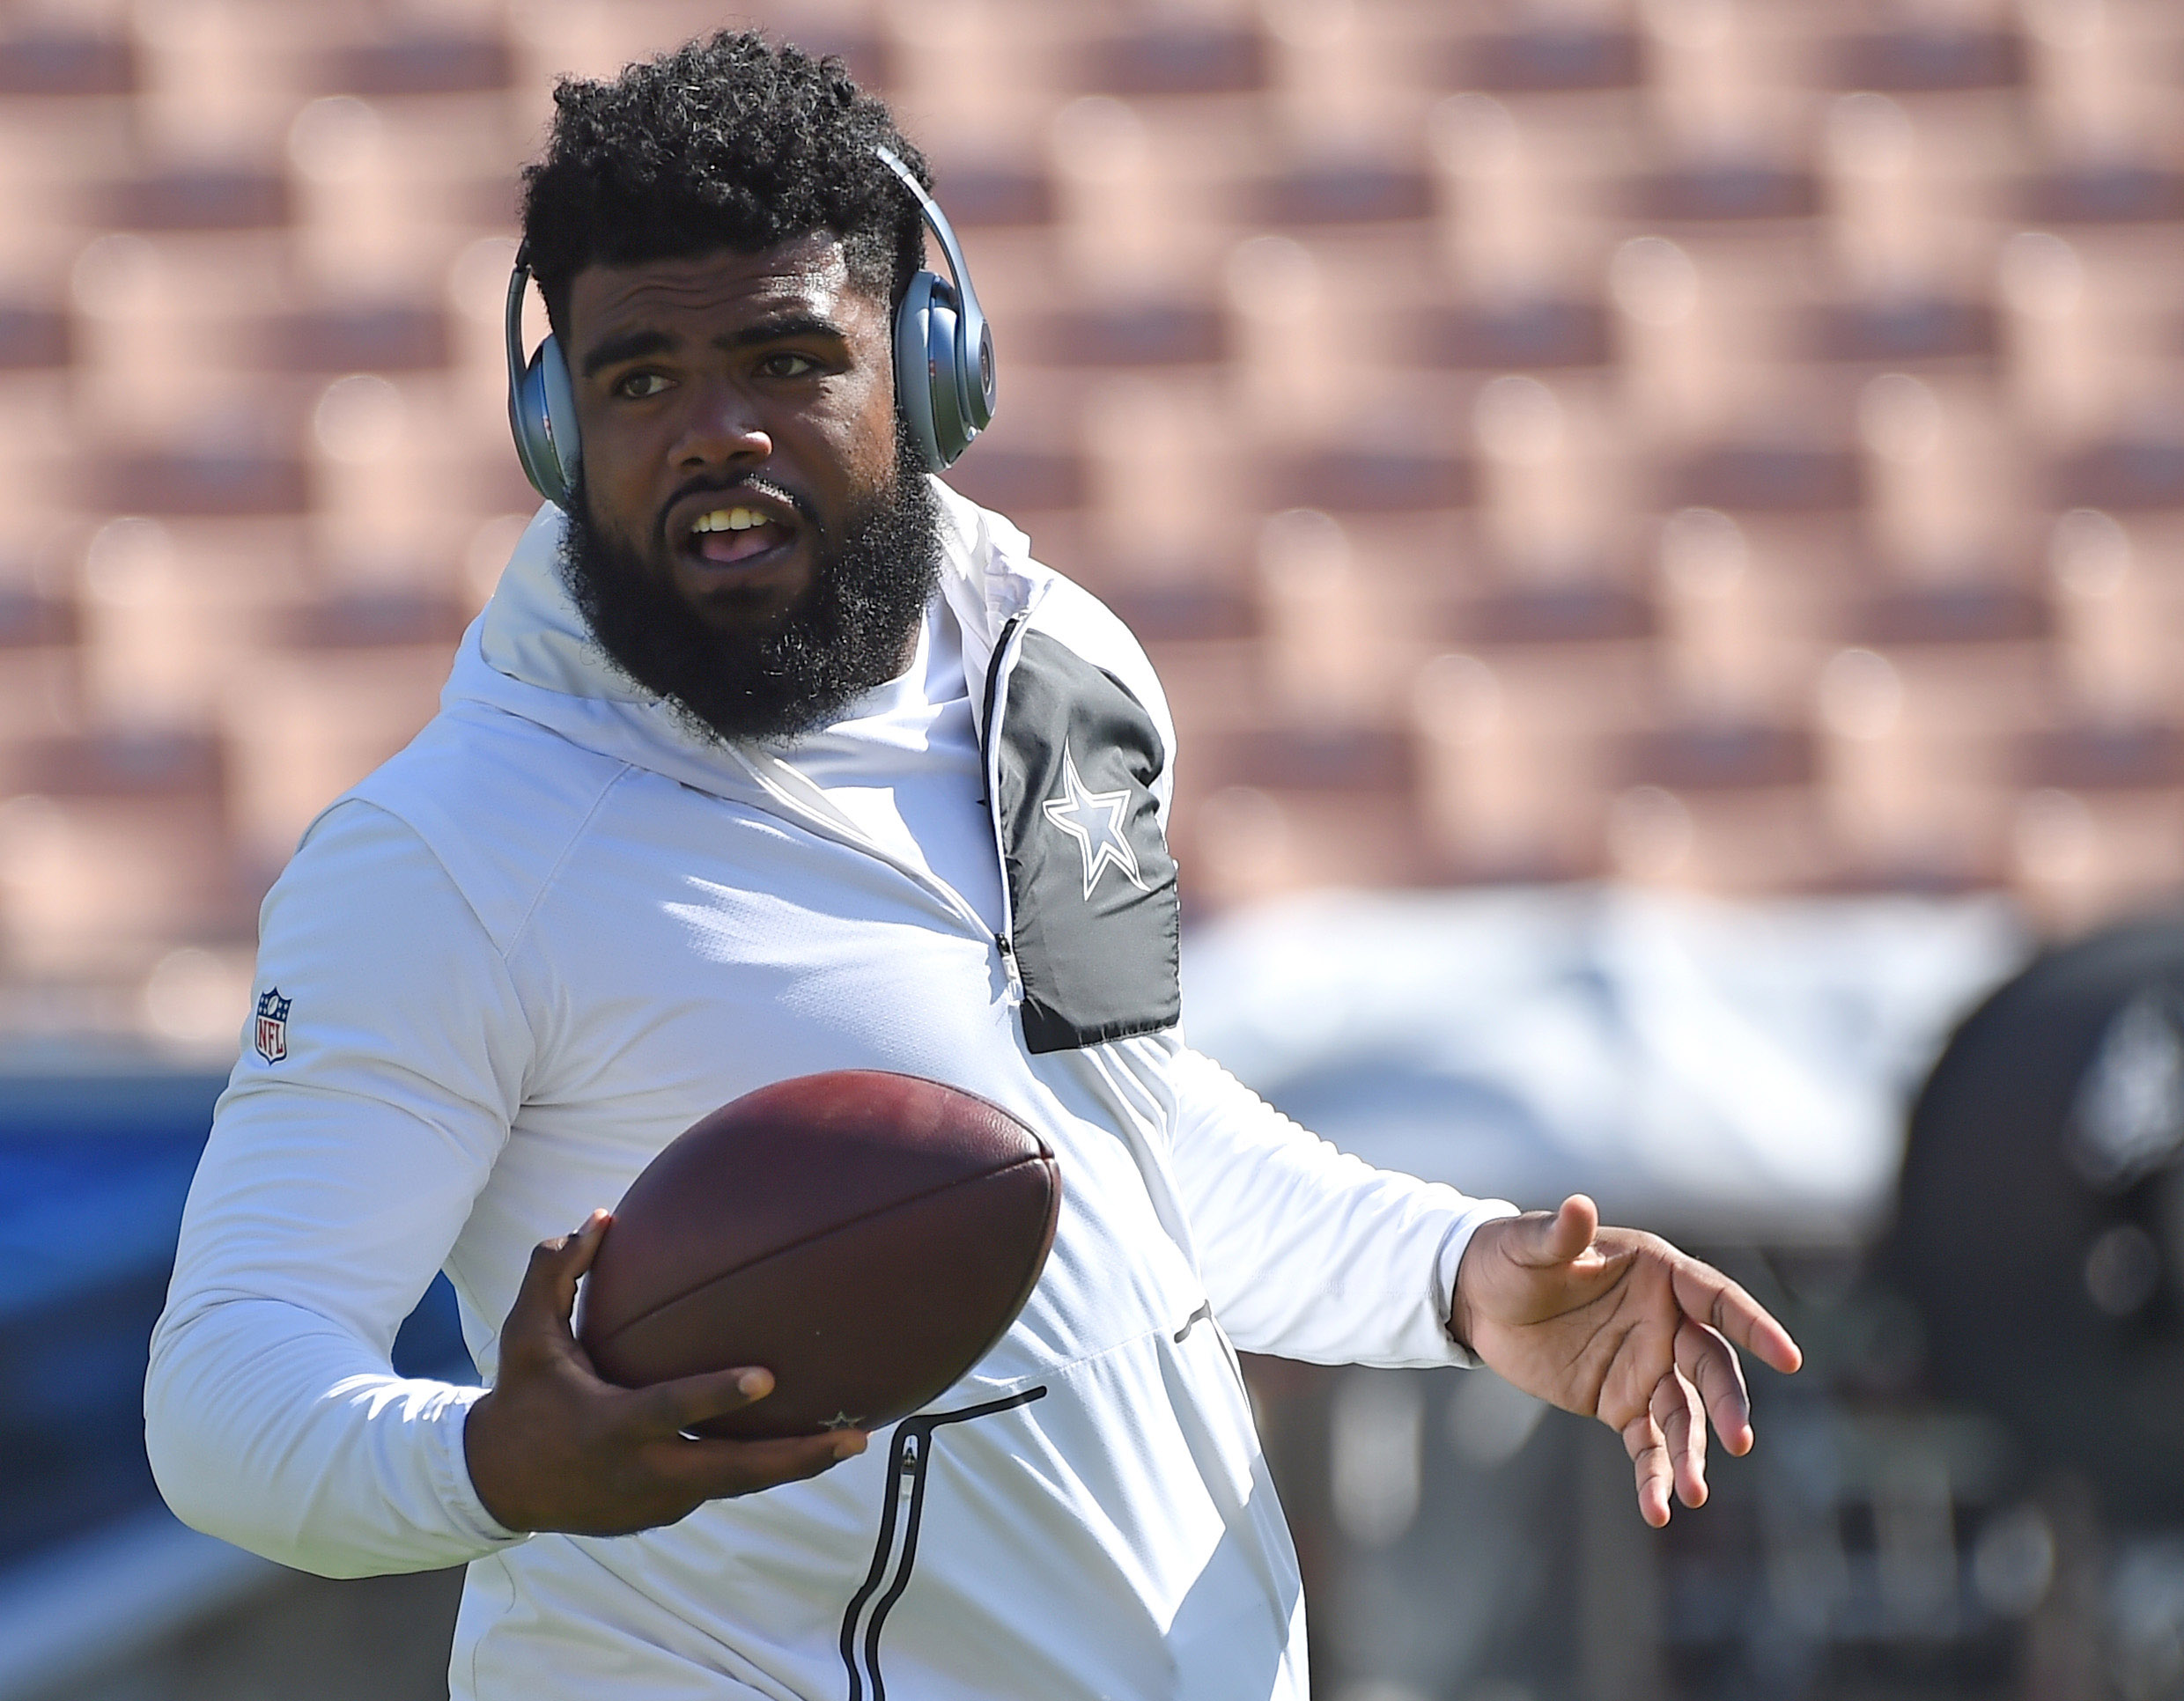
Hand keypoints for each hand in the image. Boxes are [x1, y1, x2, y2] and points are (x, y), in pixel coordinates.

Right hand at [463, 1211, 865, 1535]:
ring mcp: (658, 1501)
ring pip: (736, 1483)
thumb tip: (599, 1215)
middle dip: (797, 1459)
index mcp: (611, 1425)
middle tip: (856, 1438)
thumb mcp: (525, 1336)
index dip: (720, 1397)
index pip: (673, 1410)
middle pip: (734, 1472)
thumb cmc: (523, 1397)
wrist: (499, 1485)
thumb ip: (556, 1273)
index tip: (769, 1377)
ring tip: (852, 1438)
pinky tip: (804, 1443)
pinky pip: (719, 1485)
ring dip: (792, 1465)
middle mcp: (643, 1471)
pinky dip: (758, 1467)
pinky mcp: (665, 1515)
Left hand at [1451, 1195, 1801, 1527]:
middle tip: (1739, 1442)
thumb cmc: (1510, 1256)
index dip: (1753, 1326)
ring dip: (1693, 1454)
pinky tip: (1656, 1509)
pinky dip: (1654, 1476)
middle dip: (1729, 1404)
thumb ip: (1560, 1234)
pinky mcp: (1620, 1404)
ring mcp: (1646, 1367)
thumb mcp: (1528, 1243)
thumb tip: (1579, 1206)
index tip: (1788, 1358)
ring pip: (1686, 1415)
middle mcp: (1664, 1323)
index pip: (1717, 1300)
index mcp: (1658, 1275)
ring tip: (1691, 1495)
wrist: (1479, 1298)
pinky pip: (1648, 1444)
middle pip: (1712, 1367)